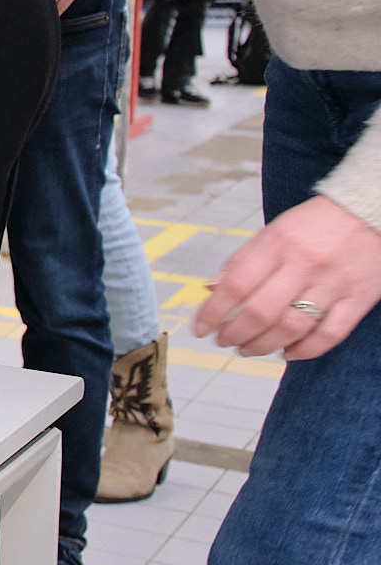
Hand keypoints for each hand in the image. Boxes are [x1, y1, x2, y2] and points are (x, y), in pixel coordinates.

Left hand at [194, 194, 380, 359]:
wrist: (372, 211)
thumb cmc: (316, 223)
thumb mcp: (273, 231)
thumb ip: (243, 260)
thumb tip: (212, 288)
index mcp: (277, 243)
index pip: (236, 285)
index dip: (212, 312)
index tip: (200, 328)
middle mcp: (304, 264)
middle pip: (261, 312)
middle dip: (235, 333)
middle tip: (224, 340)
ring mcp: (333, 284)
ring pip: (292, 327)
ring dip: (263, 345)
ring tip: (248, 349)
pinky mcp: (358, 299)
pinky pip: (330, 334)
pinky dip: (305, 350)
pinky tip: (287, 353)